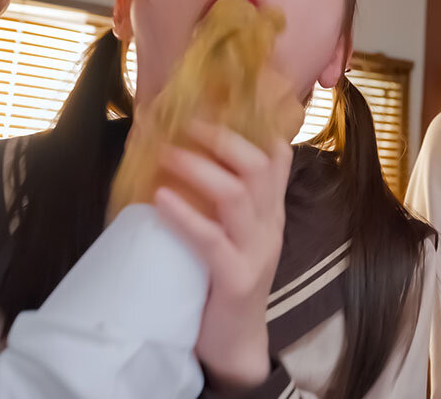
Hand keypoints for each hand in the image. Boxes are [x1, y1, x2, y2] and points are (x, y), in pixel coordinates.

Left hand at [154, 120, 293, 391]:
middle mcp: (270, 224)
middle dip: (221, 138)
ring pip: (236, 195)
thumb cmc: (223, 279)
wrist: (236, 339)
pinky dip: (184, 215)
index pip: (278, 155)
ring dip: (198, 168)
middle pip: (259, 165)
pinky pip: (212, 239)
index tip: (222, 102)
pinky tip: (161, 199)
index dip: (256, 124)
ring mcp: (257, 251)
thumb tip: (186, 154)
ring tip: (166, 155)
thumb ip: (222, 199)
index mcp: (270, 210)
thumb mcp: (233, 232)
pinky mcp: (237, 279)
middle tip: (184, 124)